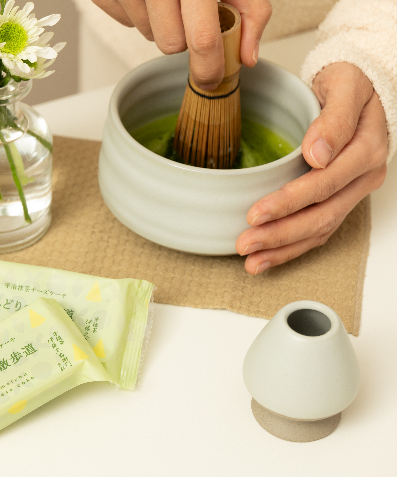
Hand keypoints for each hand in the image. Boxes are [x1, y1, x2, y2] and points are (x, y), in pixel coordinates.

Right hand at [91, 0, 270, 88]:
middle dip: (183, 36)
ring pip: (146, 34)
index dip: (208, 66)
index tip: (211, 78)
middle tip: (190, 12)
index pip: (202, 38)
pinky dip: (137, 12)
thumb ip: (251, 11)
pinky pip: (124, 21)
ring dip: (159, 23)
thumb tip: (246, 56)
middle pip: (170, 44)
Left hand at [235, 62, 387, 273]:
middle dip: (280, 233)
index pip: (324, 184)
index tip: (255, 212)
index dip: (289, 202)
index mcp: (365, 150)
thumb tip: (319, 154)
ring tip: (251, 261)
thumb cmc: (347, 82)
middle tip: (245, 243)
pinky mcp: (339, 199)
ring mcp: (352, 191)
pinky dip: (291, 248)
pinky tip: (266, 258)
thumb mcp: (344, 85)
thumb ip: (334, 118)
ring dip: (283, 248)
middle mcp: (362, 177)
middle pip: (321, 215)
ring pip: (319, 229)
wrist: (356, 86)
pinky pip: (318, 230)